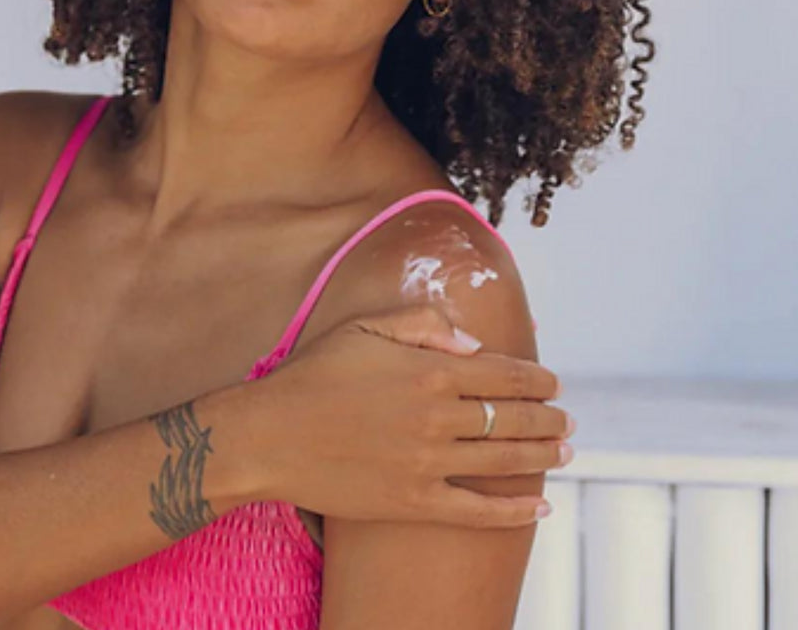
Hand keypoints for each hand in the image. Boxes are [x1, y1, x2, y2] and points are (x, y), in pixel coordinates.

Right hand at [251, 301, 568, 528]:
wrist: (269, 435)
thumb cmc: (313, 374)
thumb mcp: (363, 328)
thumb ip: (422, 325)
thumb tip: (473, 344)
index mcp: (427, 371)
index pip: (503, 374)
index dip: (537, 379)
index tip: (554, 383)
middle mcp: (436, 417)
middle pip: (511, 418)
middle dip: (548, 418)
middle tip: (567, 420)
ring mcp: (427, 464)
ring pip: (502, 462)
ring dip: (541, 456)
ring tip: (564, 452)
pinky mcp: (412, 502)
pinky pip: (476, 511)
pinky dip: (513, 511)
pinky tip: (537, 508)